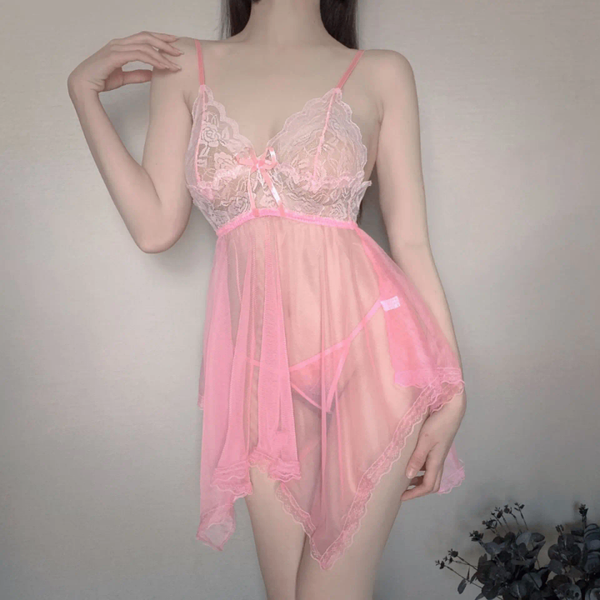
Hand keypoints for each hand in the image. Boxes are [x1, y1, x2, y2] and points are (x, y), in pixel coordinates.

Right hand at [67, 30, 181, 96]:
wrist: (83, 86)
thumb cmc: (100, 80)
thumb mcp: (124, 77)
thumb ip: (138, 74)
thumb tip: (153, 75)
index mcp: (121, 46)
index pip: (144, 38)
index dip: (159, 39)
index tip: (173, 45)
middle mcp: (119, 43)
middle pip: (146, 37)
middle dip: (164, 42)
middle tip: (179, 51)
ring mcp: (117, 48)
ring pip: (145, 46)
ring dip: (162, 54)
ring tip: (174, 64)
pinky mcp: (115, 56)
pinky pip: (139, 55)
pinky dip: (153, 60)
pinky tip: (162, 67)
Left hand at [400, 391, 466, 500]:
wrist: (451, 409)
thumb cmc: (438, 424)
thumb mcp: (424, 441)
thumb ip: (417, 458)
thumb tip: (408, 477)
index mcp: (436, 462)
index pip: (428, 486)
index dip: (415, 494)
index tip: (401, 498)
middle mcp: (439, 461)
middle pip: (432, 484)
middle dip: (418, 490)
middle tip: (403, 491)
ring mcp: (439, 454)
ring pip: (432, 474)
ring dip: (420, 480)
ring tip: (405, 480)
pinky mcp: (438, 447)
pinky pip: (430, 464)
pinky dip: (421, 469)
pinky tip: (412, 462)